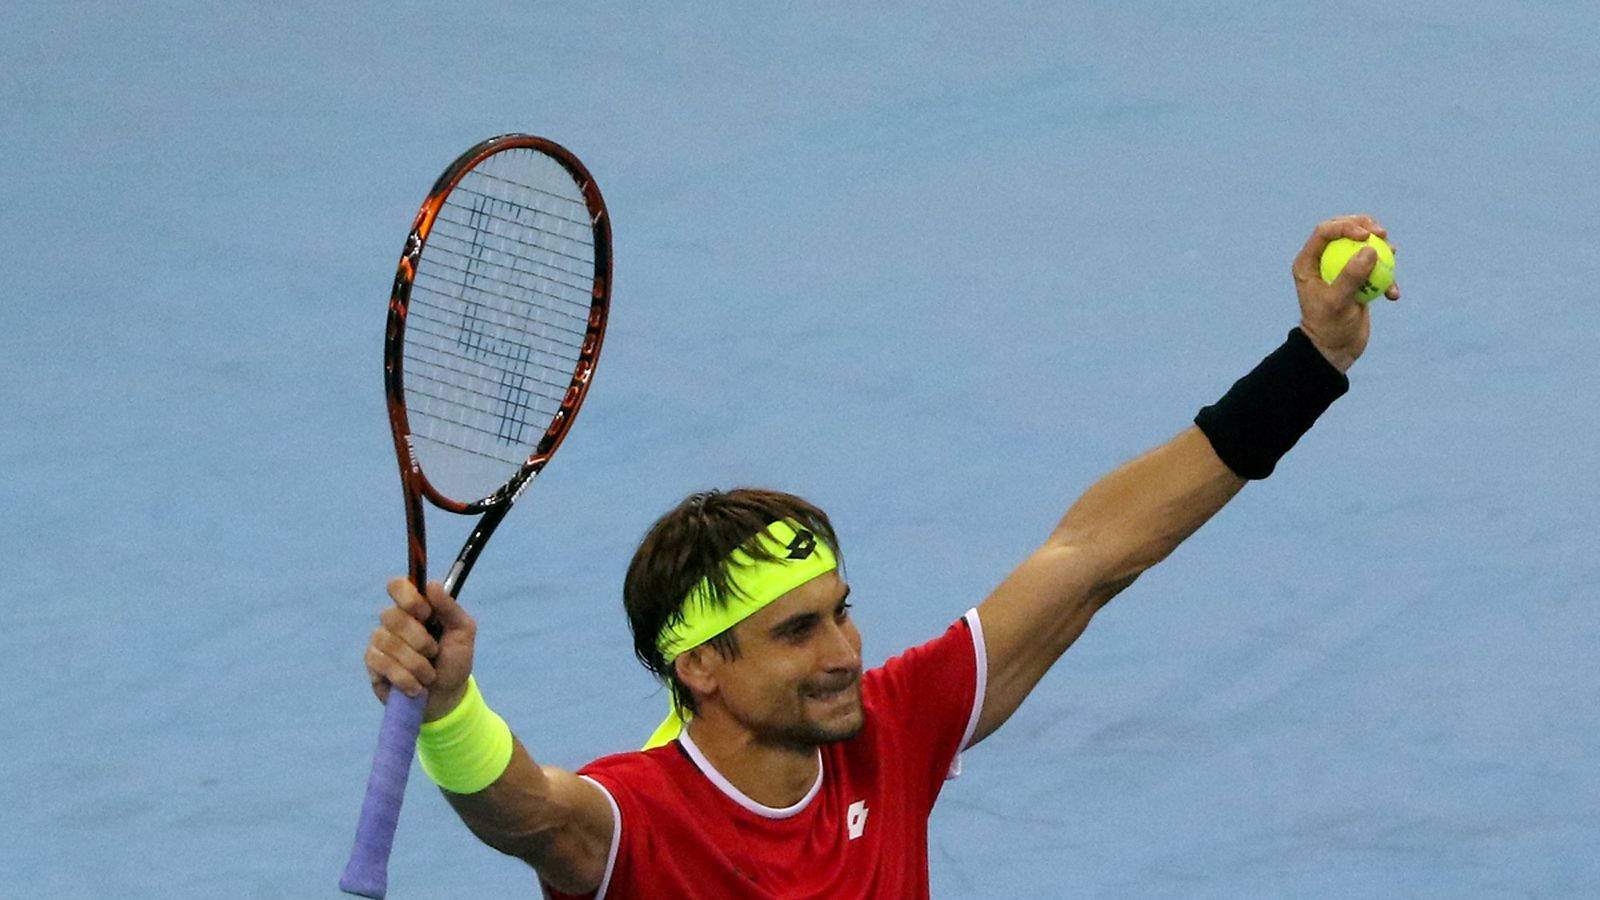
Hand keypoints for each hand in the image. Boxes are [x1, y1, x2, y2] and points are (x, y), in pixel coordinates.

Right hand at [364, 578, 477, 720]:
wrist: (446, 696)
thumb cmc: (453, 660)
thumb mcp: (463, 632)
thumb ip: (449, 607)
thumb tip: (431, 585)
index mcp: (415, 607)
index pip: (397, 585)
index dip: (409, 598)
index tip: (427, 614)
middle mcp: (393, 620)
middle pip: (393, 617)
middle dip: (419, 640)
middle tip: (434, 653)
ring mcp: (380, 641)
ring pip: (389, 643)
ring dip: (416, 664)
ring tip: (429, 676)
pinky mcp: (373, 664)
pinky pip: (382, 664)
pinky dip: (405, 678)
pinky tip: (415, 687)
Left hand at [1291, 215, 1401, 372]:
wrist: (1336, 350)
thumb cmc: (1329, 327)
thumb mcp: (1338, 303)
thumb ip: (1351, 276)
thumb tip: (1370, 249)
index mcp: (1308, 262)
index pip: (1325, 232)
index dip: (1346, 226)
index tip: (1367, 235)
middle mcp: (1323, 261)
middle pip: (1344, 231)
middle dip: (1365, 227)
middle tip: (1382, 233)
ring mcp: (1341, 269)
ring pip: (1363, 246)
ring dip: (1381, 248)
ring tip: (1393, 255)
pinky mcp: (1358, 280)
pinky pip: (1375, 268)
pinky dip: (1388, 277)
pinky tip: (1393, 295)